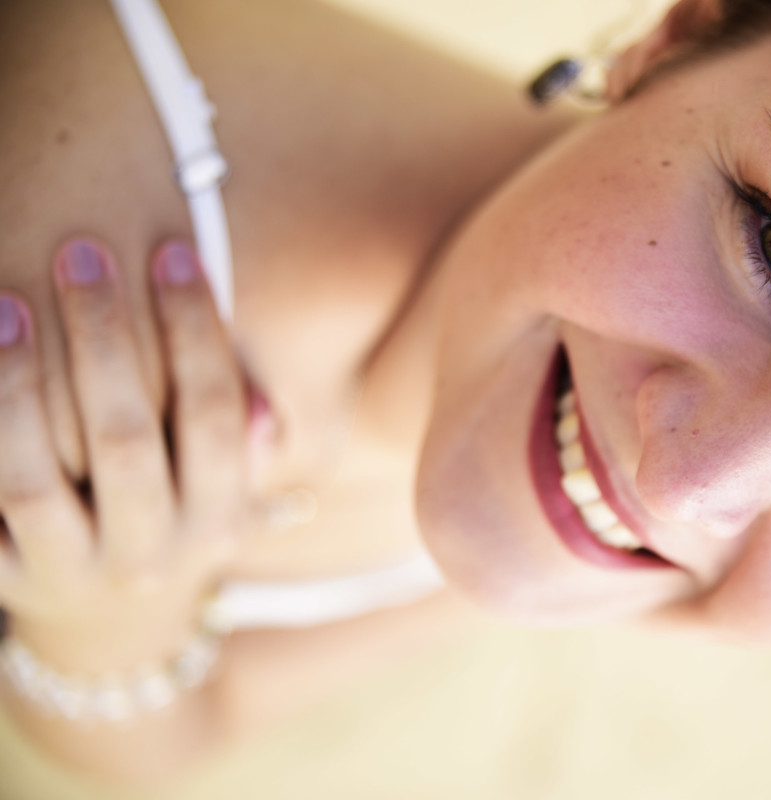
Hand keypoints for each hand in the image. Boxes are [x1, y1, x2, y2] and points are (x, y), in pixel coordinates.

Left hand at [0, 238, 245, 673]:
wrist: (112, 634)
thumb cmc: (177, 524)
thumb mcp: (224, 495)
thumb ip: (244, 447)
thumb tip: (262, 408)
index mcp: (220, 525)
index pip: (216, 416)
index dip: (196, 330)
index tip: (173, 252)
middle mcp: (152, 558)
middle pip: (126, 441)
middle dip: (105, 340)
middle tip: (82, 255)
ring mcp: (72, 574)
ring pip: (35, 480)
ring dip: (19, 385)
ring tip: (9, 306)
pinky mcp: (6, 582)